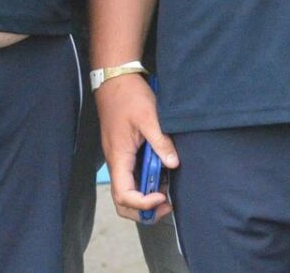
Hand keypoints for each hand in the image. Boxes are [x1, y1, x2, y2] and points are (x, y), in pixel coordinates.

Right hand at [95, 74, 178, 222]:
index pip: (124, 195)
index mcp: (119, 158)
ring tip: (168, 189)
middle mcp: (117, 163)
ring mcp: (120, 158)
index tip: (163, 197)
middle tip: (166, 205)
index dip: (143, 203)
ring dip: (147, 196)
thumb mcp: (148, 117)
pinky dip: (147, 180)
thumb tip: (173, 164)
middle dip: (143, 210)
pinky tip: (163, 173)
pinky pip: (134, 175)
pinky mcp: (125, 152)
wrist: (116, 79)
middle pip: (123, 201)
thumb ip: (160, 142)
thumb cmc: (129, 96)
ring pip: (129, 189)